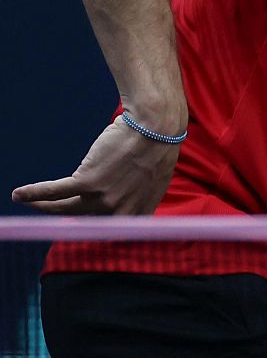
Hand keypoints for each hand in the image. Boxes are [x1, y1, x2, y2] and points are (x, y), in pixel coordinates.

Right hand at [11, 118, 179, 214]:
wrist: (156, 128)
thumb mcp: (153, 180)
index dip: (93, 226)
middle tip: (50, 210)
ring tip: (25, 201)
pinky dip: (33, 193)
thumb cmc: (157, 148)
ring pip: (63, 206)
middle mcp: (118, 212)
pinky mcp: (87, 182)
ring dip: (41, 204)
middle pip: (81, 218)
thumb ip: (136, 195)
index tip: (79, 224)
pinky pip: (55, 191)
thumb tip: (122, 197)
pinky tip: (18, 195)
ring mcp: (102, 199)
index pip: (109, 229)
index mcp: (137, 214)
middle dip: (63, 214)